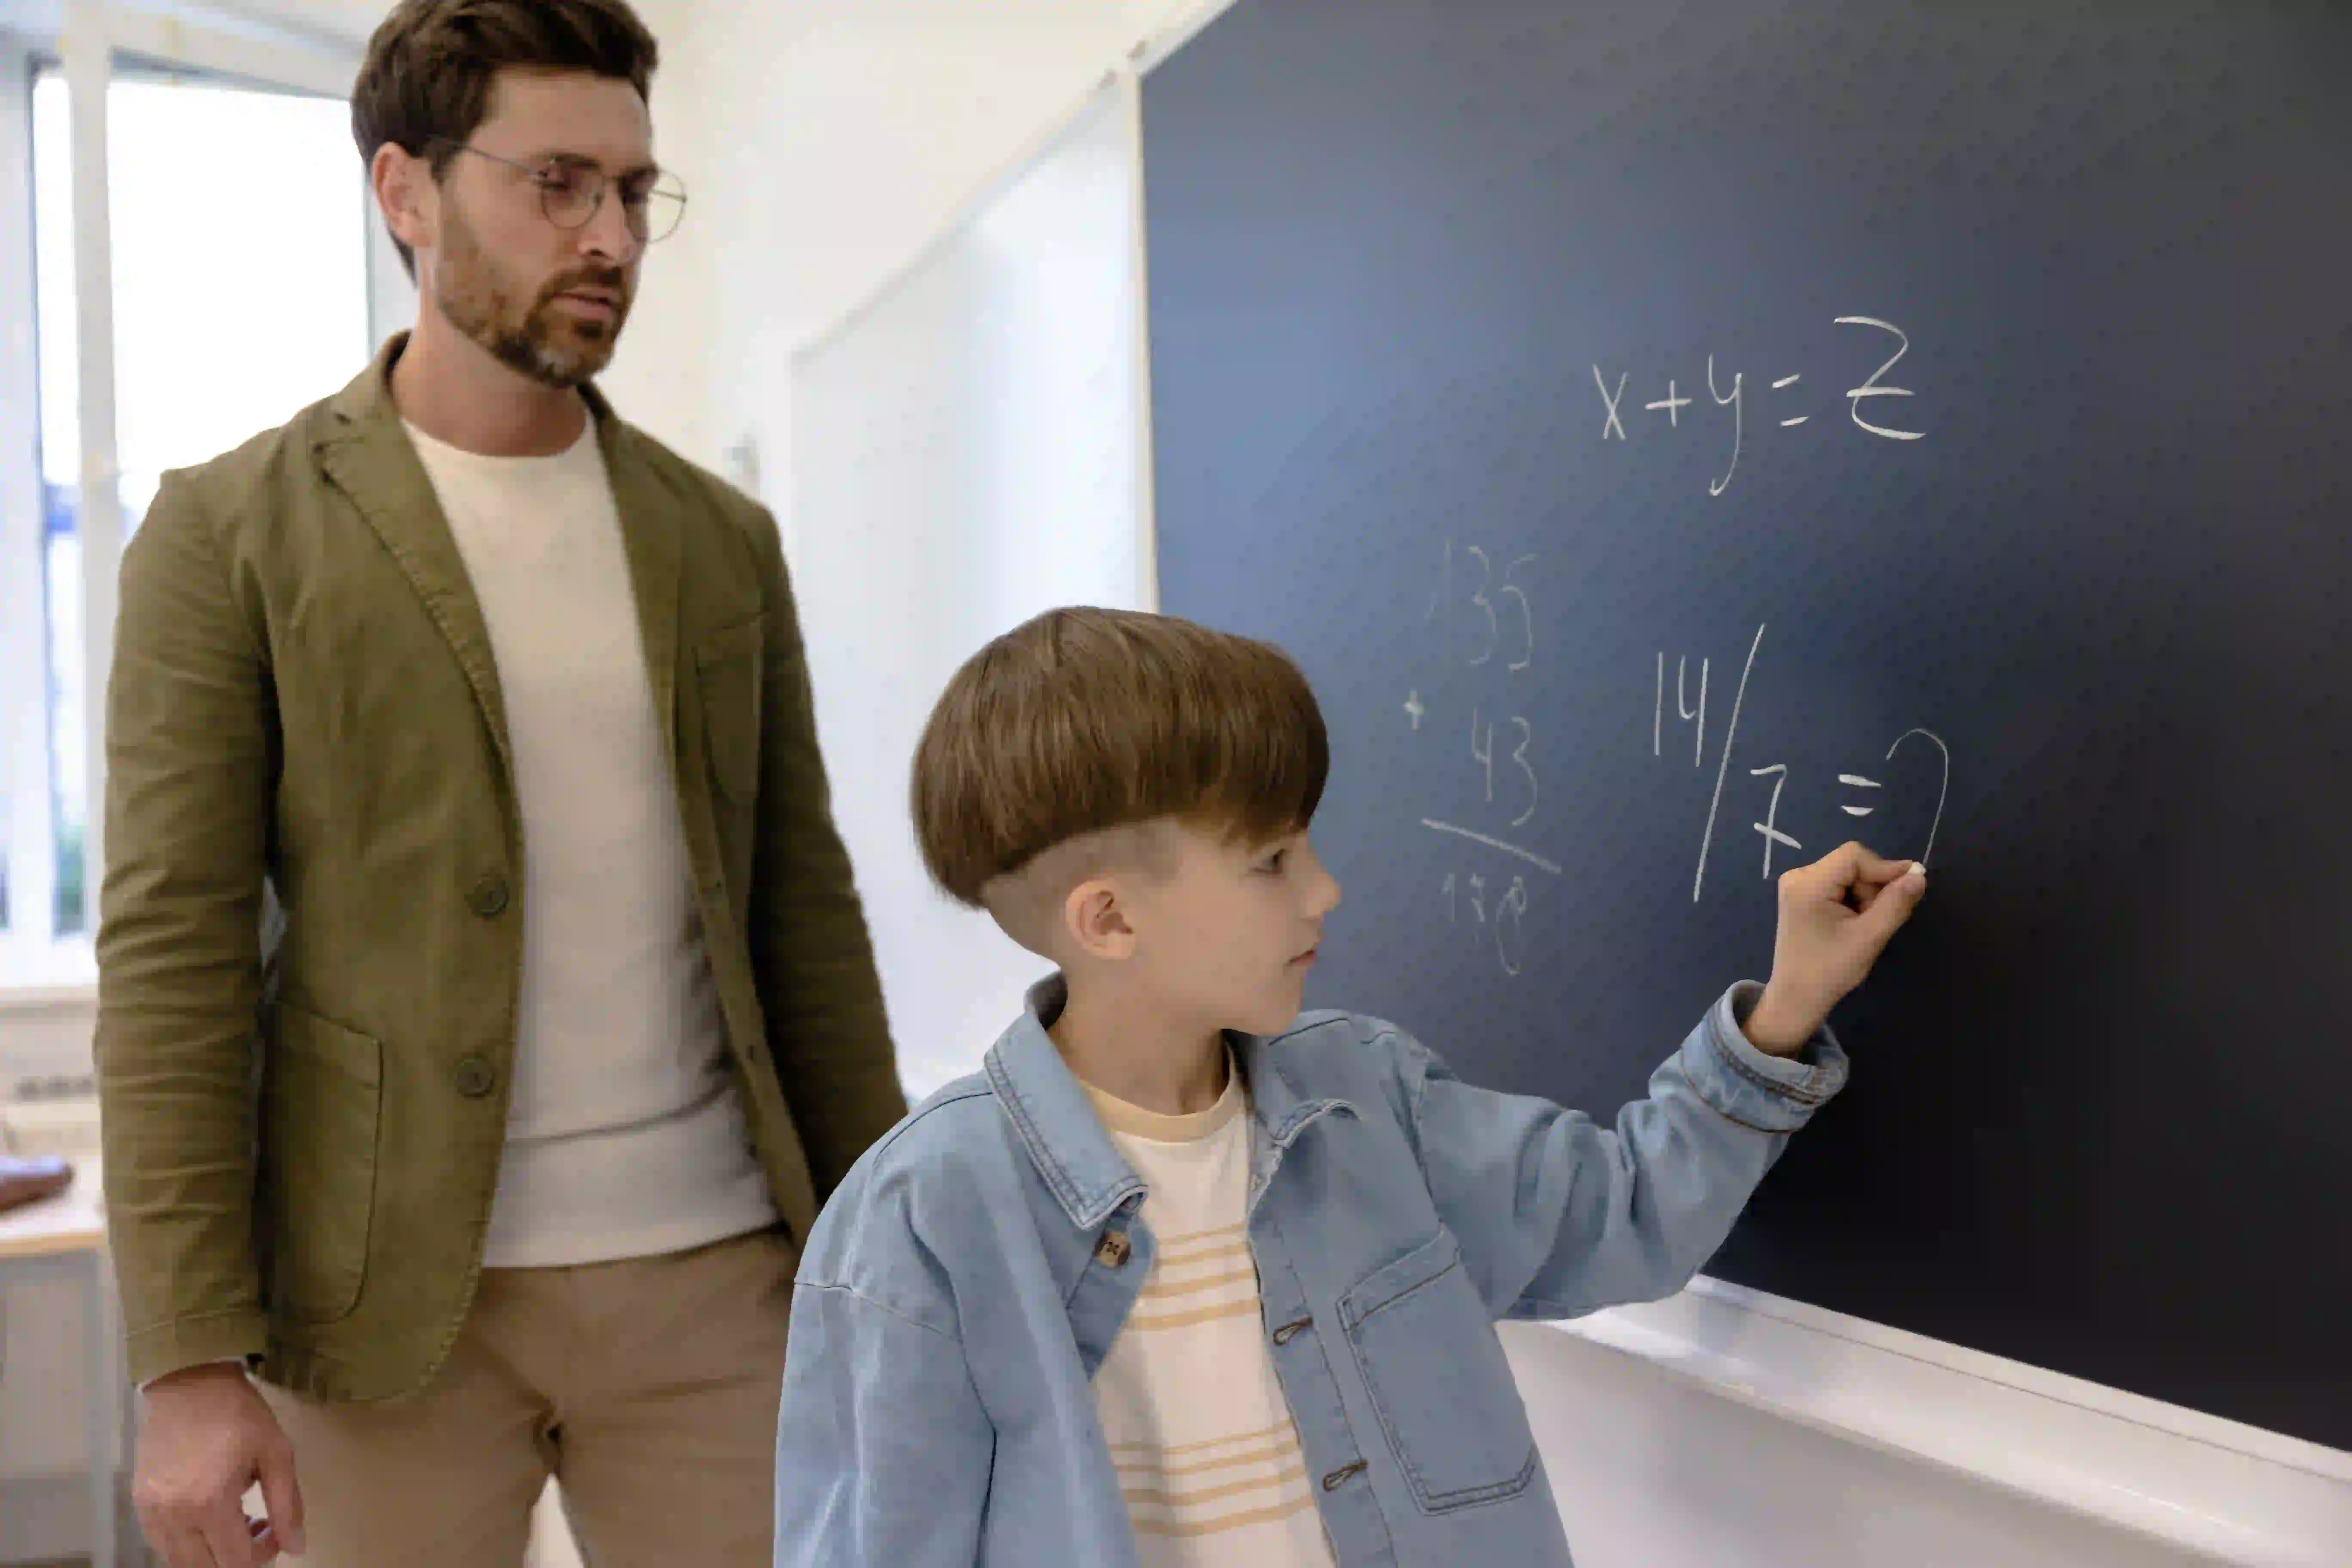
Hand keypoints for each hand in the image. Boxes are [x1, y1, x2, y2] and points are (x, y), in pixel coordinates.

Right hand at [134, 1362, 305, 1567]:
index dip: (263, 1554)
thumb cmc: (238, 1414)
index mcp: (209, 1503)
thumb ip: (288, 1506)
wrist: (190, 1383)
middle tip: (259, 1527)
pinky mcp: (139, 1502)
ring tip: (237, 1521)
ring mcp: (151, 1511)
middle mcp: (173, 1516)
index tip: (277, 1530)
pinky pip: (162, 1543)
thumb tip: (297, 1548)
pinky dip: (189, 1543)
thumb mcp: (277, 1454)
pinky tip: (210, 1515)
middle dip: (238, 1559)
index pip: (236, 1561)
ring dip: (212, 1554)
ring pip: (181, 1561)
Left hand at [1745, 843, 1927, 1055]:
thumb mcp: (1869, 937)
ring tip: (1861, 926)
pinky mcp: (1802, 896)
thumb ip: (1896, 903)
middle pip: (1851, 864)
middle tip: (1875, 920)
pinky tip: (1851, 924)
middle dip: (1872, 888)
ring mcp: (1797, 886)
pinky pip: (1837, 885)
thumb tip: (1920, 874)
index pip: (1854, 855)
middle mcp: (1798, 876)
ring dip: (1864, 896)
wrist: (1797, 997)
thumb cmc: (1831, 970)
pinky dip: (1852, 900)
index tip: (1909, 888)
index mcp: (1808, 883)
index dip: (1885, 868)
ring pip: (1847, 875)